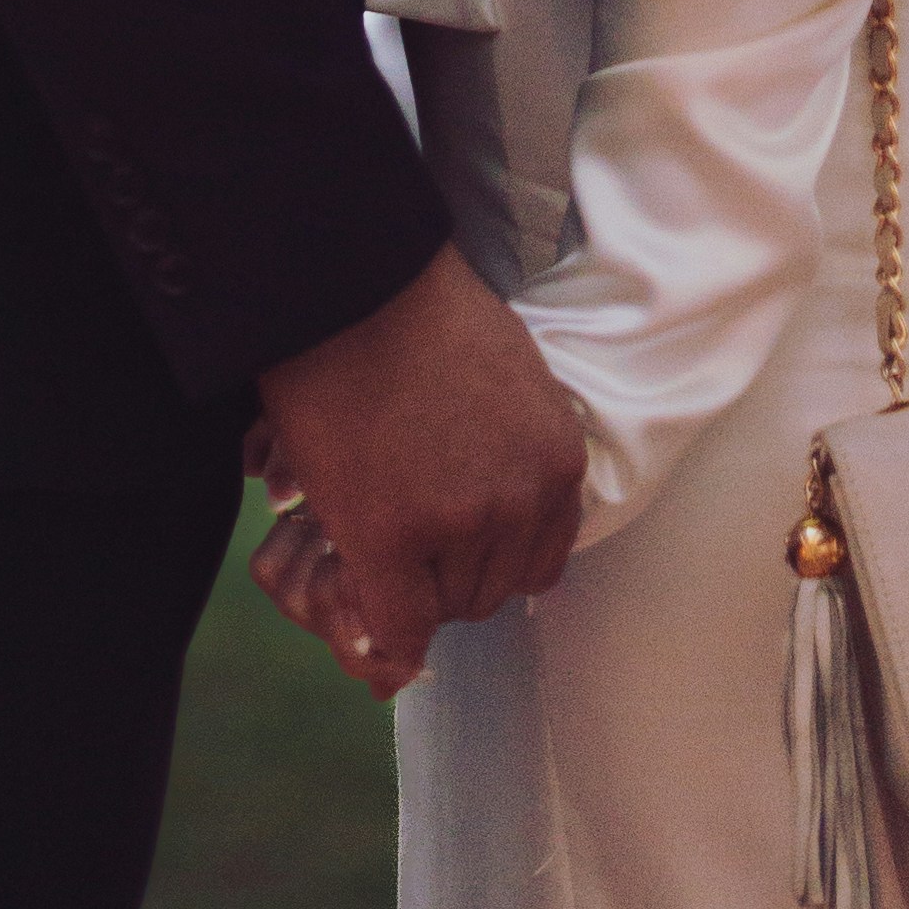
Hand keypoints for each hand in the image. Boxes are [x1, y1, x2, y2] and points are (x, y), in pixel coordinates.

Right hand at [252, 244, 588, 691]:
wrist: (351, 282)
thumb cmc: (417, 311)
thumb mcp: (507, 376)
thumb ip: (517, 449)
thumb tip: (497, 499)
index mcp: (558, 459)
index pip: (538, 560)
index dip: (487, 557)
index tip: (450, 544)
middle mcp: (522, 500)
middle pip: (489, 590)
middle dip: (445, 574)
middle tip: (401, 537)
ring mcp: (460, 524)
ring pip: (442, 609)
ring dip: (408, 588)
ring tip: (371, 533)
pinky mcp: (391, 539)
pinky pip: (397, 626)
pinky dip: (379, 622)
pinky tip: (357, 584)